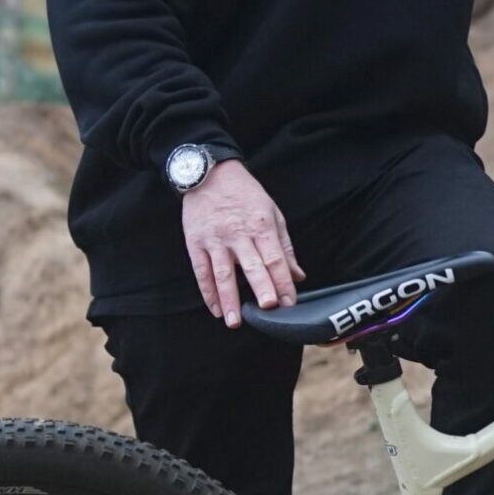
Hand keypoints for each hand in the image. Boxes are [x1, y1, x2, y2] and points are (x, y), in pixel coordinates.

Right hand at [182, 161, 305, 325]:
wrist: (210, 173)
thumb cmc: (245, 195)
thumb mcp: (272, 213)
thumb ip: (284, 247)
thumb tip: (298, 276)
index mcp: (261, 226)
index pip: (275, 258)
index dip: (283, 281)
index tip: (289, 302)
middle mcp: (238, 234)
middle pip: (251, 265)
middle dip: (261, 288)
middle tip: (268, 309)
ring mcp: (215, 239)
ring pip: (223, 273)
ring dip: (229, 299)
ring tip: (234, 321)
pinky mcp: (195, 242)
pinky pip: (201, 271)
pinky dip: (208, 291)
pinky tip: (215, 308)